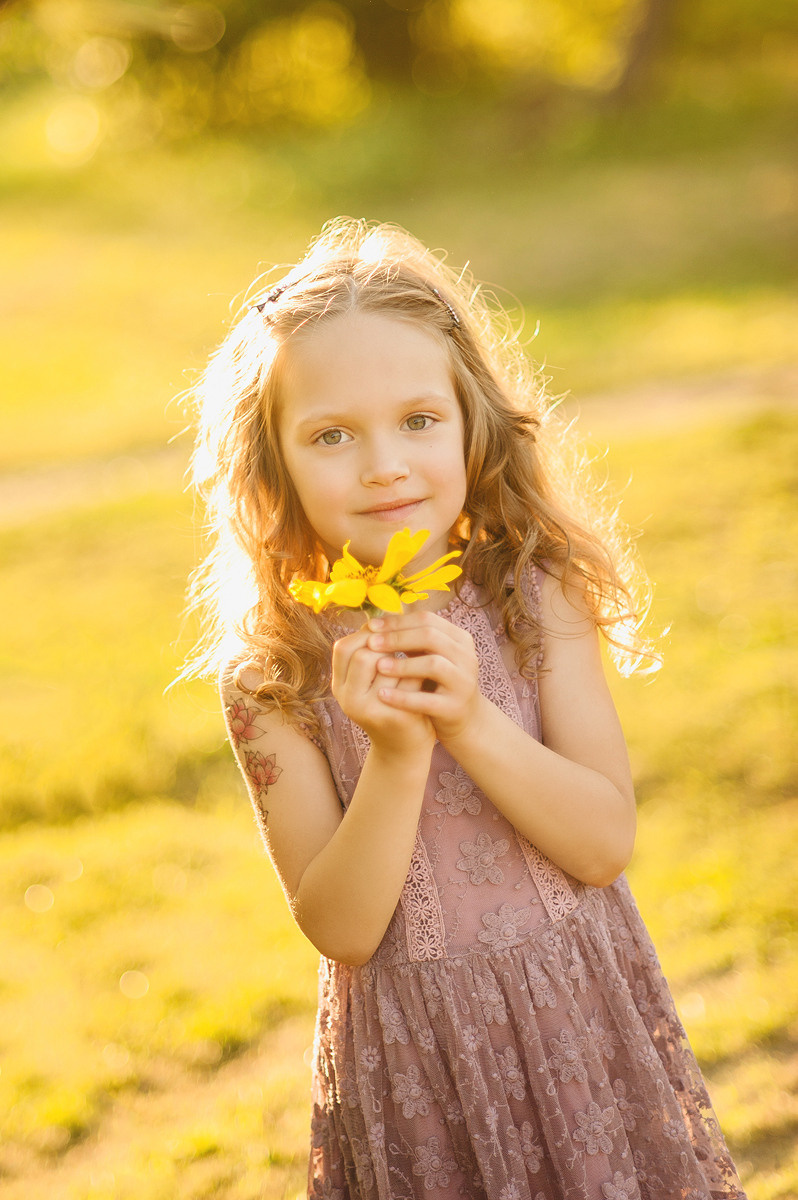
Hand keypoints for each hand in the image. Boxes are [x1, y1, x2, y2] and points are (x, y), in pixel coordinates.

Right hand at [332, 623, 434, 759]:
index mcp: (339, 686)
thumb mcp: (373, 678)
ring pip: (389, 666)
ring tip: (414, 666)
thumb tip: (383, 612)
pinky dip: (419, 677)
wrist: (405, 747)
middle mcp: (348, 699)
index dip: (367, 635)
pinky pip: (409, 684)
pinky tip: (425, 683)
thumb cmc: (391, 703)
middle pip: (364, 654)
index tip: (388, 635)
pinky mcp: (394, 718)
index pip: (343, 646)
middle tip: (403, 652)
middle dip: (388, 648)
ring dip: (405, 661)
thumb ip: (373, 652)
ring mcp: (369, 711)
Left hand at [365, 610, 483, 745]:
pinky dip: (403, 697)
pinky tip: (382, 695)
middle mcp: (466, 657)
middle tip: (370, 643)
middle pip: (430, 636)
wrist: (464, 719)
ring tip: (377, 666)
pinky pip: (427, 700)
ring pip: (433, 664)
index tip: (371, 625)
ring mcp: (463, 682)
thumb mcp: (428, 656)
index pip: (427, 619)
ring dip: (402, 664)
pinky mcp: (455, 707)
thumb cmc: (438, 683)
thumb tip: (376, 623)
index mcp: (459, 639)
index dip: (397, 621)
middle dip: (396, 638)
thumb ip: (410, 640)